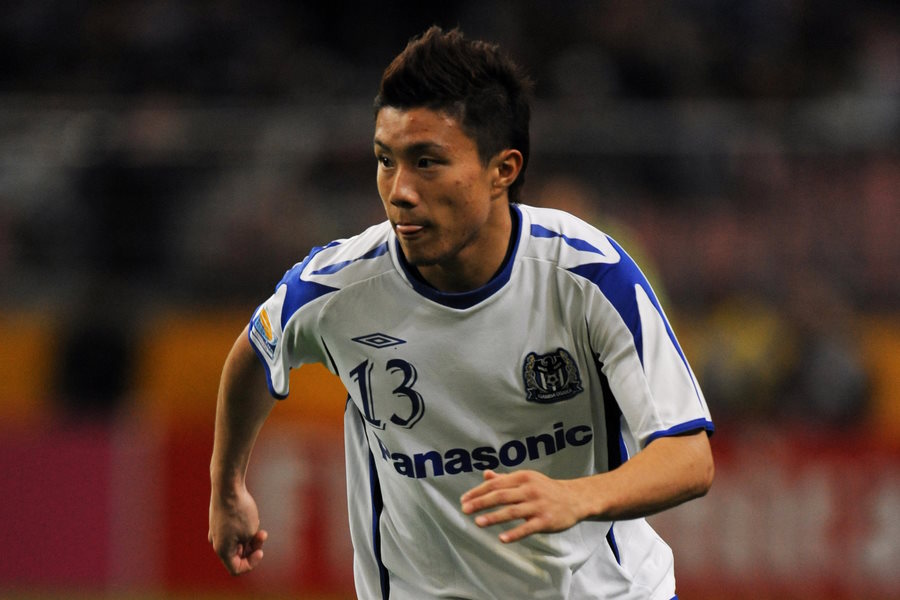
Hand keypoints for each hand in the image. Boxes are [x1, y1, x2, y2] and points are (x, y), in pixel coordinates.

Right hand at [208, 485, 267, 574]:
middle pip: (237, 555)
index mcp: (221, 550)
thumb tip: (245, 544)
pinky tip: (250, 516)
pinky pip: (233, 531)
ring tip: (258, 523)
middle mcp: (216, 542)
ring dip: (250, 537)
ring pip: (236, 542)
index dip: (251, 564)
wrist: (227, 486)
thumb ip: (249, 544)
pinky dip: (244, 528)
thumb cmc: (239, 510)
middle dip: (252, 547)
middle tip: (263, 534)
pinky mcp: (219, 520)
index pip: (236, 569)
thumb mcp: (250, 531)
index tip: (260, 551)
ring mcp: (217, 531)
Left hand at [460, 470, 586, 542]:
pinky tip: (502, 538)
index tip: (464, 499)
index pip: (496, 484)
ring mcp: (538, 505)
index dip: (478, 491)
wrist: (575, 499)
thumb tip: (485, 475)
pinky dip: (514, 533)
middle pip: (501, 495)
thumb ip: (506, 478)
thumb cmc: (546, 489)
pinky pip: (527, 528)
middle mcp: (529, 489)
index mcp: (523, 478)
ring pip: (512, 511)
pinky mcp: (545, 520)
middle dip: (481, 503)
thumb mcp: (527, 479)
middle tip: (465, 510)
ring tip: (477, 523)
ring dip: (493, 517)